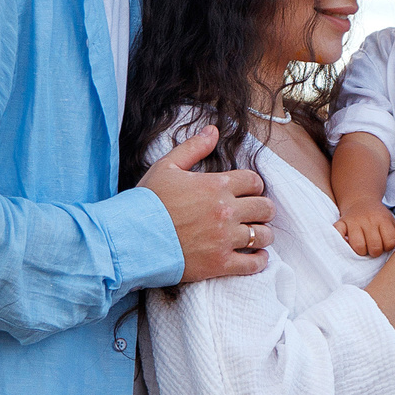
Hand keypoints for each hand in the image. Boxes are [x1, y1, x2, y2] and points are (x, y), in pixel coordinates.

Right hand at [136, 125, 274, 281]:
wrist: (130, 238)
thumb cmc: (147, 202)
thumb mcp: (167, 166)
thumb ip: (194, 147)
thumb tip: (214, 130)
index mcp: (216, 185)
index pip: (254, 181)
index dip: (255, 185)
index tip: (249, 192)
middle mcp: (226, 211)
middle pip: (264, 208)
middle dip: (263, 209)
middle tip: (256, 213)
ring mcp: (224, 239)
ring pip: (263, 236)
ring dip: (262, 234)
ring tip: (256, 235)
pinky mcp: (219, 264)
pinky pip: (253, 264)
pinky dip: (259, 261)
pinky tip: (256, 257)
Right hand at [336, 199, 394, 257]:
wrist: (361, 201)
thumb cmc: (378, 217)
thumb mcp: (391, 223)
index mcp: (383, 220)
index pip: (389, 242)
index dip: (387, 248)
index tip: (385, 245)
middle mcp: (368, 220)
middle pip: (374, 247)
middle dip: (375, 252)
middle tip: (373, 249)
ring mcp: (353, 222)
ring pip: (358, 246)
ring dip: (360, 251)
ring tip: (363, 248)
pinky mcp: (340, 223)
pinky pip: (338, 235)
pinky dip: (340, 242)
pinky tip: (347, 243)